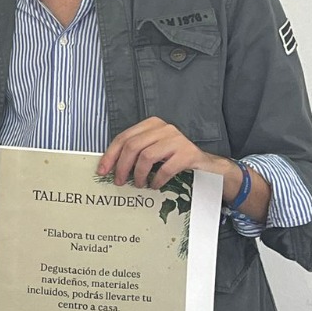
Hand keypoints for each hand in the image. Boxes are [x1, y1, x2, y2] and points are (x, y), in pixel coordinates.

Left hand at [98, 117, 229, 188]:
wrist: (209, 167)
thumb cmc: (176, 159)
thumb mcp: (154, 151)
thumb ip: (136, 153)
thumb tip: (110, 167)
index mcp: (152, 125)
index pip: (124, 138)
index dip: (110, 155)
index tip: (102, 170)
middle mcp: (164, 128)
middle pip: (132, 146)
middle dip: (121, 166)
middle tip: (119, 181)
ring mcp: (177, 139)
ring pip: (146, 156)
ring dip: (138, 174)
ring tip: (139, 184)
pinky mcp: (188, 153)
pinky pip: (165, 168)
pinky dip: (156, 179)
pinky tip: (155, 185)